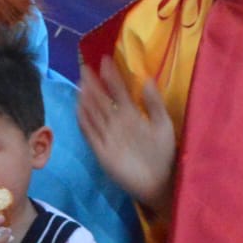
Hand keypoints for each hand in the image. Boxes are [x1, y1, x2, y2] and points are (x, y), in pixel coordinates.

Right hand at [77, 59, 175, 214]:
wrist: (159, 181)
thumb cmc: (163, 153)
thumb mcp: (163, 124)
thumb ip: (154, 103)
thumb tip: (147, 79)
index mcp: (132, 115)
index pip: (118, 92)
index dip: (112, 77)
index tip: (105, 61)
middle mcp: (118, 123)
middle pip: (103, 100)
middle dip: (94, 84)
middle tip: (85, 67)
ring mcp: (108, 136)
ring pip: (94, 113)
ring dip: (87, 99)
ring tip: (81, 83)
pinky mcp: (101, 150)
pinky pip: (90, 133)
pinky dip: (84, 120)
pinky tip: (79, 107)